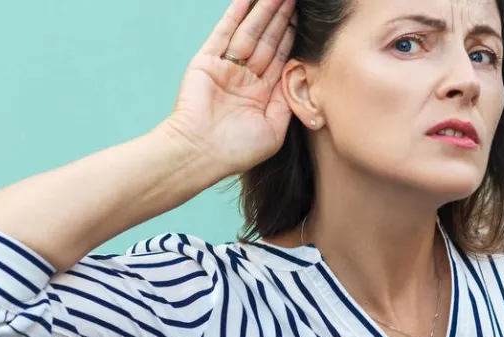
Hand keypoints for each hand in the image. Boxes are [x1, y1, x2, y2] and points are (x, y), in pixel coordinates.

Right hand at [162, 0, 297, 177]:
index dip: (292, 37)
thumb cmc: (236, 151)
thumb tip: (298, 77)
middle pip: (268, 41)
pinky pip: (223, 33)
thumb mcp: (274, 130)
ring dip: (264, 12)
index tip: (303, 17)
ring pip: (250, 33)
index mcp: (261, 95)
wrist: (199, 154)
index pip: (280, 58)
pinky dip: (234, 15)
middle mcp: (244, 79)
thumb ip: (287, 102)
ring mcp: (226, 69)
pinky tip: (246, 0)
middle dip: (281, 18)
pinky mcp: (206, 62)